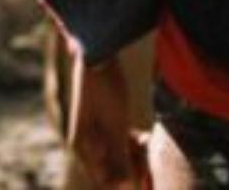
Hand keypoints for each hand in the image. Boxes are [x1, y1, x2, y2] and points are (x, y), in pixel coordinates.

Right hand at [68, 49, 148, 188]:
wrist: (99, 53)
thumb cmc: (105, 89)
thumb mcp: (115, 126)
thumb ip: (119, 160)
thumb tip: (123, 189)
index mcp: (83, 148)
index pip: (104, 182)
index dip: (126, 183)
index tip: (145, 176)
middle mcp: (86, 144)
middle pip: (112, 171)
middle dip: (132, 167)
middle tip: (145, 150)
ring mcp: (95, 134)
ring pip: (118, 158)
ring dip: (134, 156)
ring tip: (144, 141)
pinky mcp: (104, 124)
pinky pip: (119, 144)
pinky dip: (131, 143)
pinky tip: (141, 136)